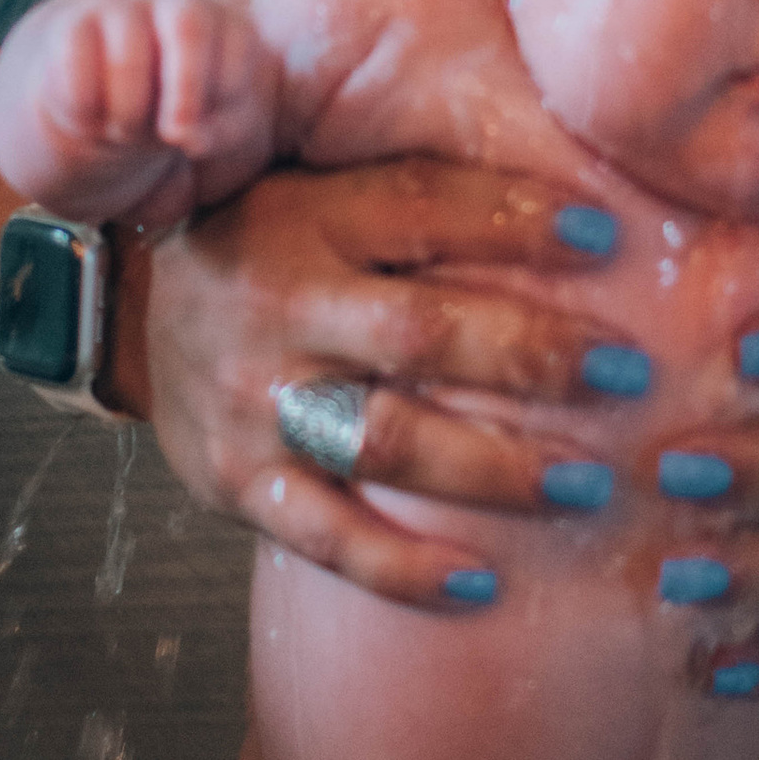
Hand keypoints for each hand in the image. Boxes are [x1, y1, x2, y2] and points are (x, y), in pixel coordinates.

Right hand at [0, 0, 272, 225]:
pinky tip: (90, 119)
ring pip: (128, 59)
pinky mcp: (69, 24)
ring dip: (129, 114)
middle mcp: (170, 4)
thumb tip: (188, 137)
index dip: (228, 89)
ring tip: (125, 131)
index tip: (209, 128)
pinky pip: (77, 70)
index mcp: (217, 21)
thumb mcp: (206, 127)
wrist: (97, 88)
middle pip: (189, 23)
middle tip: (174, 136)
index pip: (237, 39)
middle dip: (187, 87)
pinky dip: (86, 110)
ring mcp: (118, 8)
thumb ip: (216, 133)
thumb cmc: (168, 110)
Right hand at [106, 159, 657, 608]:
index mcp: (306, 216)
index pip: (422, 207)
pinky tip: (481, 584)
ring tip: (588, 485)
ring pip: (384, 442)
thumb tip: (580, 174)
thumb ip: (418, 183)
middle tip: (627, 373)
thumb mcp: (317, 185)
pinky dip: (402, 568)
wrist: (131, 313)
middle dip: (532, 355)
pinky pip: (325, 536)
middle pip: (419, 334)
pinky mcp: (236, 482)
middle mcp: (278, 304)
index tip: (608, 236)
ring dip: (493, 469)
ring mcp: (254, 401)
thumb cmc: (266, 241)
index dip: (517, 221)